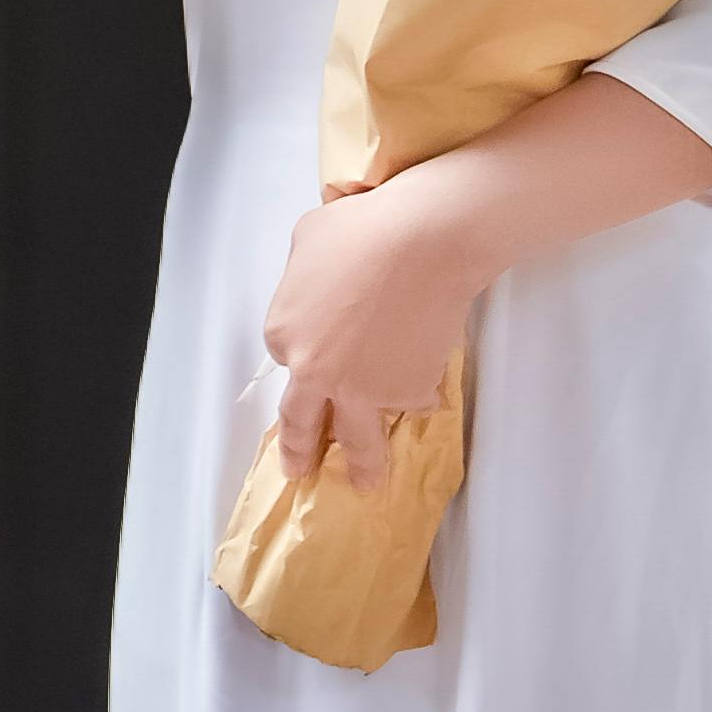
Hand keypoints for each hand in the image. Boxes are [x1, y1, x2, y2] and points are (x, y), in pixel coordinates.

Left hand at [263, 181, 475, 494]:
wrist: (420, 244)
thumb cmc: (361, 229)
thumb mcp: (309, 241)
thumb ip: (305, 277)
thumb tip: (323, 285)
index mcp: (282, 334)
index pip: (286, 356)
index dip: (304, 353)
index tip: (314, 362)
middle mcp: (313, 374)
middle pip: (301, 421)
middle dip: (301, 452)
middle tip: (301, 472)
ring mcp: (360, 391)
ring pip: (358, 439)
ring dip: (362, 466)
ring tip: (367, 483)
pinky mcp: (405, 394)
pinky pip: (412, 403)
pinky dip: (421, 397)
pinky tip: (429, 391)